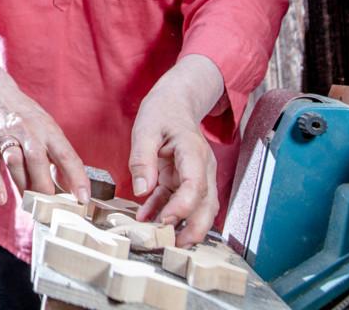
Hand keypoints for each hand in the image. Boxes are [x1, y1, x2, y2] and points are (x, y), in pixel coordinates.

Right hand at [0, 81, 89, 205]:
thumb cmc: (28, 117)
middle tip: (51, 209)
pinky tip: (3, 199)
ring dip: (23, 186)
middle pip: (38, 161)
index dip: (76, 178)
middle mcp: (28, 131)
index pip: (66, 155)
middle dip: (45, 188)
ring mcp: (7, 135)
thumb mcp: (49, 130)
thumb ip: (59, 157)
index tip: (83, 199)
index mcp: (48, 129)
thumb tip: (71, 188)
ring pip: (15, 163)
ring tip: (30, 205)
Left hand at [129, 92, 217, 246]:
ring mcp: (195, 175)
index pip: (196, 186)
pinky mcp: (184, 179)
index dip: (183, 206)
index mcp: (193, 153)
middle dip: (193, 229)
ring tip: (160, 240)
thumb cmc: (162, 112)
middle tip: (172, 245)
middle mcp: (201, 168)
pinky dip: (163, 211)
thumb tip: (142, 190)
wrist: (174, 102)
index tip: (165, 220)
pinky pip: (177, 200)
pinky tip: (145, 218)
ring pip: (197, 208)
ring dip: (182, 226)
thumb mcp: (145, 130)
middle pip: (206, 205)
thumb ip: (142, 159)